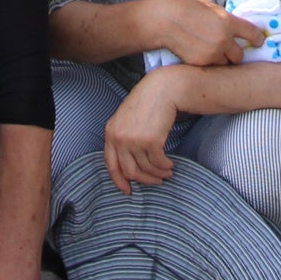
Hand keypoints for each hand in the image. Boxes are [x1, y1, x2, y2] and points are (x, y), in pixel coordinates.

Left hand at [103, 73, 182, 191]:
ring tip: (167, 172)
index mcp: (110, 132)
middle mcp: (119, 138)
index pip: (111, 164)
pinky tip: (170, 164)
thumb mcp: (126, 118)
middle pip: (130, 171)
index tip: (128, 191)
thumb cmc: (146, 103)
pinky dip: (165, 166)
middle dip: (145, 180)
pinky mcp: (150, 141)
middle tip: (156, 181)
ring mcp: (134, 140)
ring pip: (146, 168)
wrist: (162, 89)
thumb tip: (127, 165)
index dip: (119, 181)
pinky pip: (158, 162)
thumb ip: (122, 138)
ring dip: (158, 174)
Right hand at [146, 0, 264, 67]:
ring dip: (222, 60)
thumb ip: (223, 17)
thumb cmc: (183, 8)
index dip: (258, 38)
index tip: (258, 41)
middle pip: (240, 55)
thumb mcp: (208, 6)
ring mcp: (212, 54)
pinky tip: (199, 54)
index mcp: (227, 21)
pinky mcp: (201, 64)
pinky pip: (211, 67)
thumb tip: (231, 25)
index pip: (252, 34)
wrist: (162, 21)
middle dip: (235, 53)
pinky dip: (209, 63)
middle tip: (227, 48)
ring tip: (210, 52)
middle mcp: (223, 40)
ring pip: (225, 64)